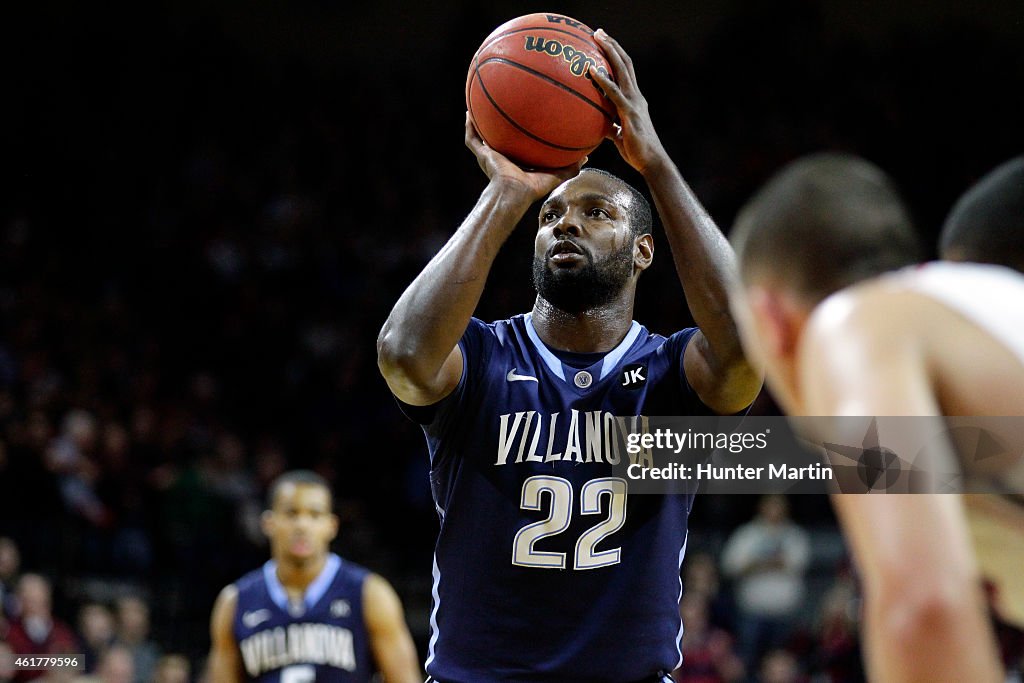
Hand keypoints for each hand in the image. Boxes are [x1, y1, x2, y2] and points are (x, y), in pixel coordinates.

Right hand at [464, 113, 584, 201]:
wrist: (514, 193)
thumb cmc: (533, 188)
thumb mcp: (556, 174)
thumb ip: (571, 166)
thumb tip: (587, 157)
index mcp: (517, 161)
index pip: (518, 145)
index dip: (520, 133)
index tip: (524, 119)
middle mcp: (501, 157)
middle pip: (498, 137)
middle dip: (498, 124)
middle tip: (501, 106)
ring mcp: (489, 155)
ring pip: (481, 135)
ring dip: (479, 122)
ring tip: (477, 104)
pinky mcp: (482, 154)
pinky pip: (472, 138)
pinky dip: (469, 126)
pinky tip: (469, 112)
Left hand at [591, 29, 668, 175]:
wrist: (651, 162)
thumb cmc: (636, 151)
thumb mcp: (619, 135)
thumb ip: (610, 126)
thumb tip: (598, 126)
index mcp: (634, 99)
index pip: (625, 72)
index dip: (616, 56)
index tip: (604, 43)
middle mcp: (636, 96)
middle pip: (625, 63)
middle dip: (612, 46)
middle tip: (598, 32)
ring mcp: (634, 102)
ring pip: (622, 70)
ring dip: (609, 52)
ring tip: (597, 39)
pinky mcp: (629, 113)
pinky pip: (614, 93)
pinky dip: (603, 80)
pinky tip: (592, 71)